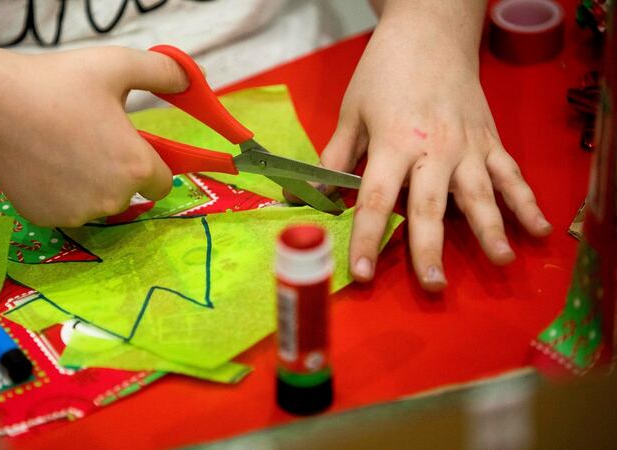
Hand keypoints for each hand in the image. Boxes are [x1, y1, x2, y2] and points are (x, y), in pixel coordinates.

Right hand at [0, 47, 186, 226]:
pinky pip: (66, 209)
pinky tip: (43, 164)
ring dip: (89, 184)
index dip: (149, 164)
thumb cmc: (57, 84)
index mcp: (136, 167)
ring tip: (62, 148)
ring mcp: (78, 213)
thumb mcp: (118, 66)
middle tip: (88, 138)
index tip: (130, 148)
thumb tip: (192, 81)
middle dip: (116, 171)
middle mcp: (112, 199)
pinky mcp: (47, 219)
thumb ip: (164, 73)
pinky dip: (60, 193)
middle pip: (128, 193)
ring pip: (96, 203)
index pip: (161, 182)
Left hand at [320, 6, 551, 290]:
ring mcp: (468, 146)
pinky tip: (538, 230)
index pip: (374, 200)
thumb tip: (304, 196)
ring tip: (501, 262)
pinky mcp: (490, 140)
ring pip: (480, 194)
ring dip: (491, 230)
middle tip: (432, 285)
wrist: (431, 32)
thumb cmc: (384, 72)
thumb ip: (334, 159)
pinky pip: (510, 175)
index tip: (361, 272)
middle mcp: (433, 149)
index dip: (366, 239)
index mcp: (392, 143)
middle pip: (430, 206)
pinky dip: (526, 202)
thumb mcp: (351, 112)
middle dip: (429, 248)